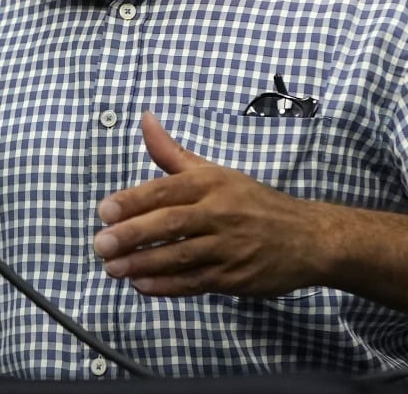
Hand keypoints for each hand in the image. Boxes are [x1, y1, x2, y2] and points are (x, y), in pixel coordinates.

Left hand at [92, 111, 333, 298]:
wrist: (307, 238)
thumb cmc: (253, 202)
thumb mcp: (216, 173)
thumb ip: (173, 154)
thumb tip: (145, 120)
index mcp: (212, 183)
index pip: (166, 190)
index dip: (133, 200)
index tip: (104, 211)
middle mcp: (220, 212)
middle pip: (170, 223)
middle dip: (132, 235)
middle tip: (100, 245)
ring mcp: (229, 247)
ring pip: (180, 256)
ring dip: (143, 264)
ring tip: (113, 269)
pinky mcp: (235, 277)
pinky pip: (196, 282)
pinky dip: (167, 286)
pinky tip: (142, 286)